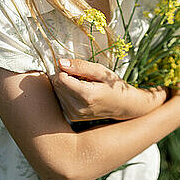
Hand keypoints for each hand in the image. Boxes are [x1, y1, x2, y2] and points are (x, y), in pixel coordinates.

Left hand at [50, 58, 168, 121]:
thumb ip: (80, 66)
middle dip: (64, 76)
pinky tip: (79, 92)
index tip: (76, 68)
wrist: (123, 106)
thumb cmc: (113, 86)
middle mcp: (78, 108)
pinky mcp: (72, 117)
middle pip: (57, 85)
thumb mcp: (101, 71)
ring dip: (65, 84)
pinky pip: (60, 99)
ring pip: (56, 91)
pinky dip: (66, 92)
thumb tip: (60, 62)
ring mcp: (74, 114)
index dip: (65, 69)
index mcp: (86, 95)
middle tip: (80, 76)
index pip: (60, 78)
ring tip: (82, 84)